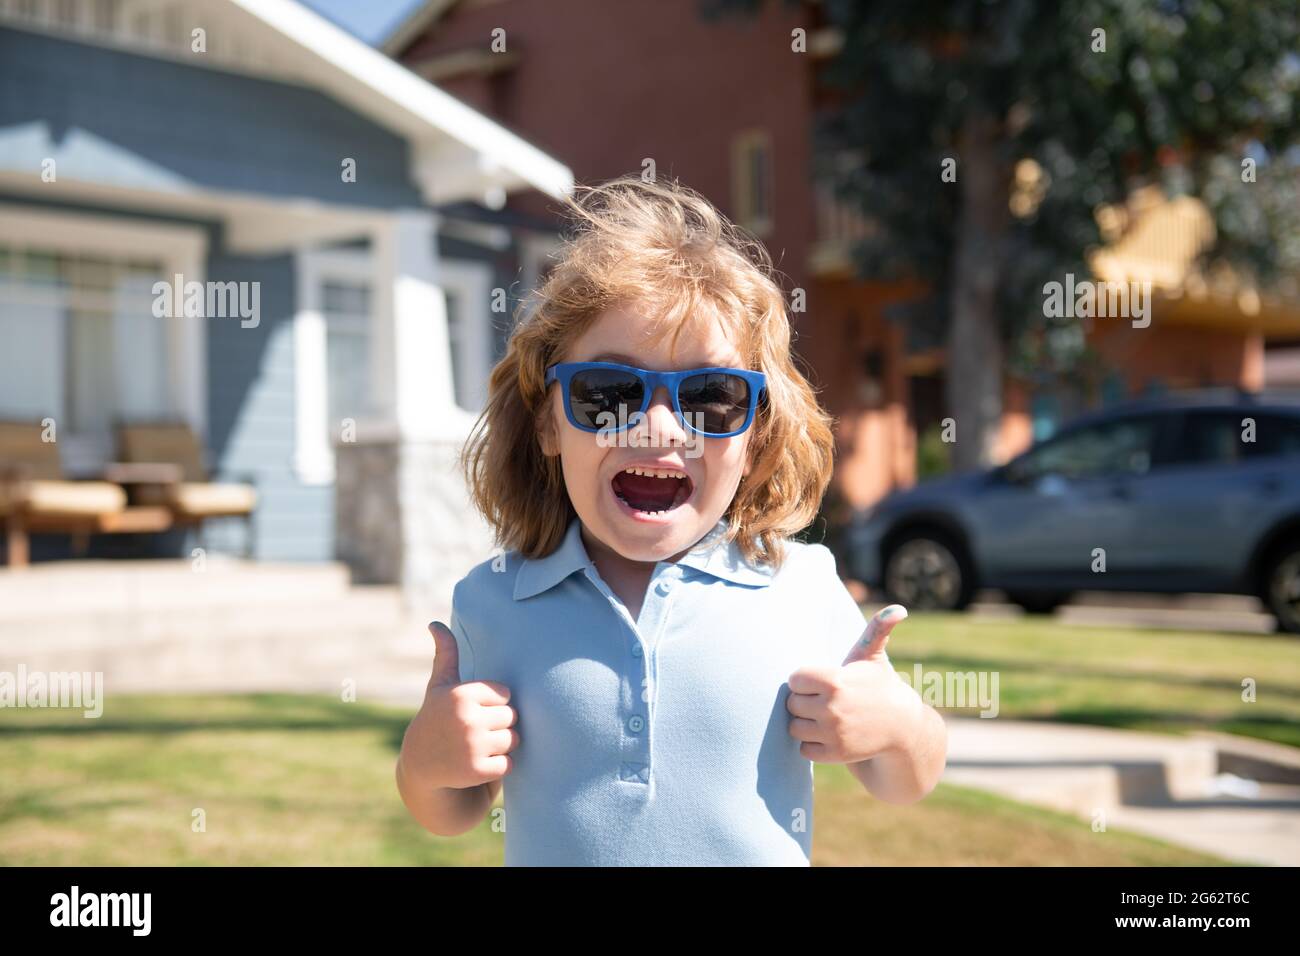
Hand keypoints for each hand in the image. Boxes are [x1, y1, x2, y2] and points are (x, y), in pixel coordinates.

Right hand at [399, 621, 518, 790]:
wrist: (420, 765)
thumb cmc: (436, 718)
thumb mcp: (440, 686)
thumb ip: (446, 654)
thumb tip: (434, 623)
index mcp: (462, 694)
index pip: (506, 695)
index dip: (493, 705)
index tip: (473, 712)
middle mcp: (467, 717)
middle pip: (513, 718)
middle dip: (499, 726)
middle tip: (475, 733)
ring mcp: (472, 745)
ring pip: (513, 740)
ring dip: (501, 747)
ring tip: (477, 747)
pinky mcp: (477, 770)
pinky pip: (508, 765)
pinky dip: (498, 767)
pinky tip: (477, 764)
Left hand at [786, 604, 919, 763]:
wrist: (902, 727)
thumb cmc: (878, 686)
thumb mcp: (874, 656)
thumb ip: (878, 629)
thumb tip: (900, 609)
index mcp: (835, 680)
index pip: (794, 679)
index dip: (806, 680)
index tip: (821, 681)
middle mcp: (832, 708)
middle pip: (792, 704)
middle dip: (805, 701)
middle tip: (825, 700)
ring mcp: (833, 734)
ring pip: (794, 727)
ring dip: (806, 723)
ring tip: (825, 717)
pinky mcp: (835, 755)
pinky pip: (804, 750)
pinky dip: (812, 744)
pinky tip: (829, 734)